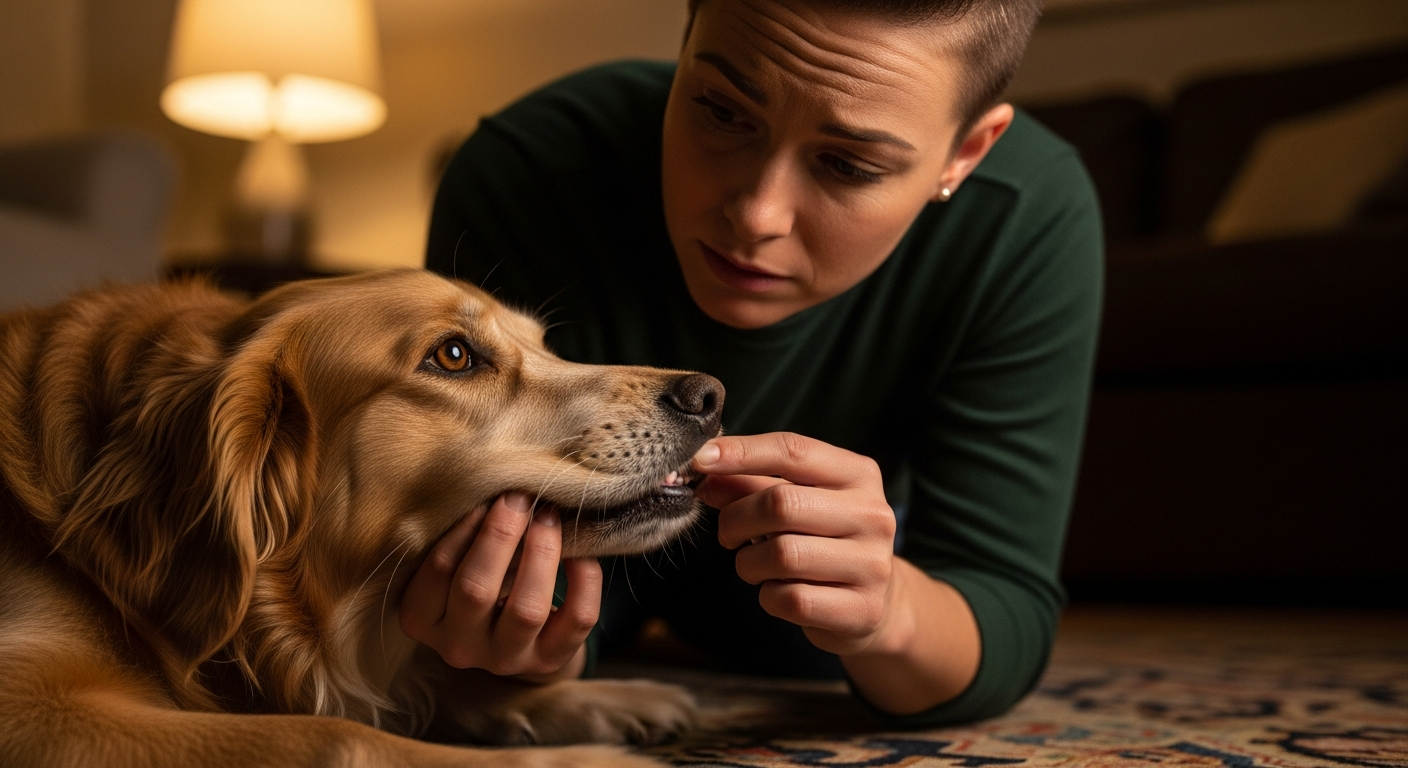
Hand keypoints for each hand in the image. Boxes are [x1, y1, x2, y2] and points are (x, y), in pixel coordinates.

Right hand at [399, 492, 601, 677]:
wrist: (512, 636)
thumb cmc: (478, 578)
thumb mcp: (456, 562)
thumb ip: (463, 535)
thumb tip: (495, 480)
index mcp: (421, 619)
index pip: (436, 570)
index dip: (464, 526)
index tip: (488, 494)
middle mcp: (459, 647)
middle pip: (475, 590)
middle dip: (501, 534)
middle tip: (521, 497)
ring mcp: (505, 660)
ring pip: (527, 610)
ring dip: (542, 553)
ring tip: (549, 516)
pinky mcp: (549, 661)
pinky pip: (576, 619)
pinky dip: (585, 580)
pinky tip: (581, 552)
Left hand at [693, 433, 901, 656]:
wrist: (874, 601)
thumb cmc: (823, 540)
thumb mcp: (794, 501)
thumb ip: (749, 484)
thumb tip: (704, 474)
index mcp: (858, 474)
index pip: (793, 451)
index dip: (741, 452)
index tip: (699, 459)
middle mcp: (873, 514)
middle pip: (781, 503)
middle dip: (737, 519)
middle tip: (727, 534)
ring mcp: (872, 563)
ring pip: (782, 555)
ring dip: (750, 563)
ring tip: (756, 565)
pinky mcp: (862, 609)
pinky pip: (790, 599)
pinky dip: (769, 596)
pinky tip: (778, 591)